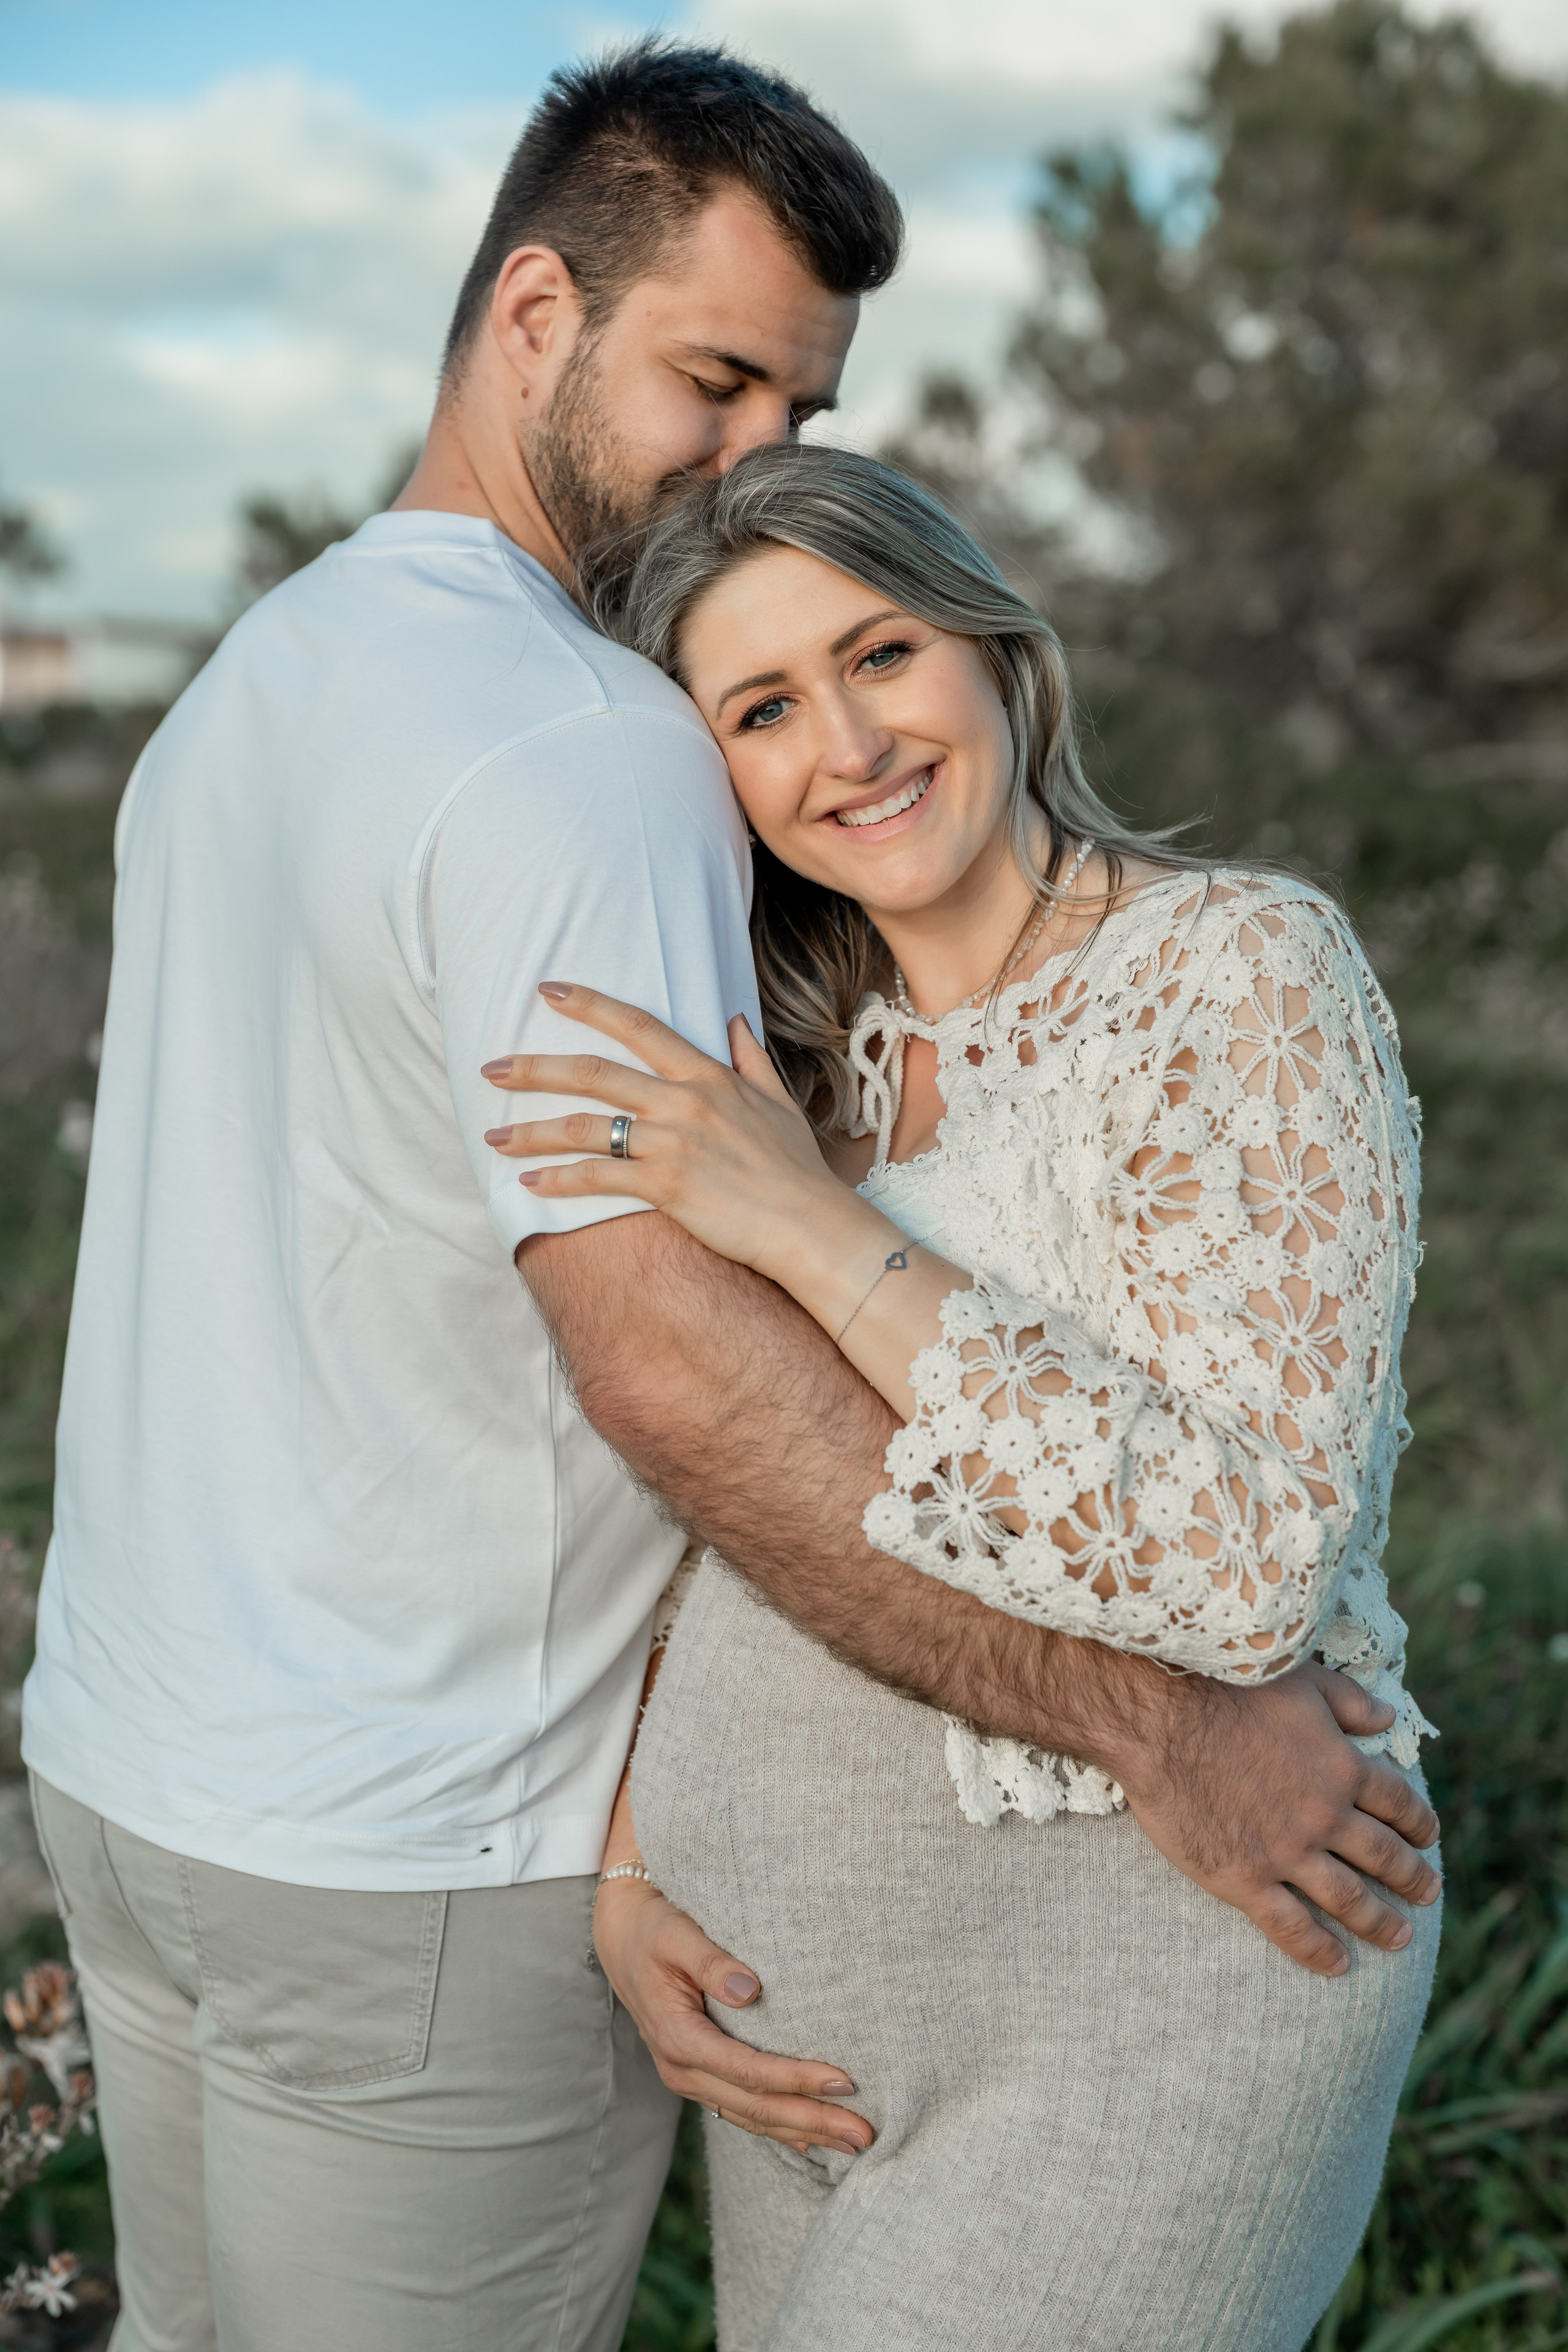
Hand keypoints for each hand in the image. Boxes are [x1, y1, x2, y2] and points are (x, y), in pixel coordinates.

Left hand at [481, 984, 884, 1288]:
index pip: (639, 1027)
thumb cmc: (796, 1169)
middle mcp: (684, 1102)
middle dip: (536, 1067)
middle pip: (594, 1074)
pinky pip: (599, 1178)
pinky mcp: (666, 1187)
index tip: (548, 990)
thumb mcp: (778, 1101)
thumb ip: (749, 1058)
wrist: (811, 1225)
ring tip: (493, 1136)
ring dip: (533, 1131)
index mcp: (707, 1076)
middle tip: (491, 1067)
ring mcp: (673, 1144)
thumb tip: (734, 1020)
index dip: (589, 1005)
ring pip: (587, 1127)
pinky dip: (559, 1180)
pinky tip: (530, 1184)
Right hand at [593, 1879, 873, 2155]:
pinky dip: (778, 2129)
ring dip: (803, 2132)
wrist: (621, 1938)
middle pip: (756, 2107)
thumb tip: (749, 1988)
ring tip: (853, 2144)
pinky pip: (740, 2112)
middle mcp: (682, 2069)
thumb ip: (710, 1960)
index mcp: (678, 2037)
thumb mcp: (676, 1935)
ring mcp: (688, 2079)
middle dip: (812, 2121)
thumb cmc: (653, 1928)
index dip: (797, 2079)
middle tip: (864, 2133)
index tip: (844, 2081)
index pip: (748, 2071)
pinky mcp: (698, 2076)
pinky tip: (810, 2142)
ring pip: (751, 2118)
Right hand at [1107, 1660, 1441, 1975]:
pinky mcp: (1245, 1878)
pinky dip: (1319, 1950)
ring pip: (1348, 1898)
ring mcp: (1287, 1852)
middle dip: (1412, 1877)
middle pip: (1383, 1856)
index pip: (1398, 1803)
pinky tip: (1338, 1964)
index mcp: (1343, 1767)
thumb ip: (1349, 1701)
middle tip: (1428, 1893)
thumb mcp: (1302, 1680)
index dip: (1419, 1823)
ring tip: (1400, 1937)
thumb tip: (1387, 1716)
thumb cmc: (1228, 1688)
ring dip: (1380, 1922)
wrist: (1162, 1719)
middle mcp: (1325, 1816)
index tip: (1428, 1837)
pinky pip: (1291, 1926)